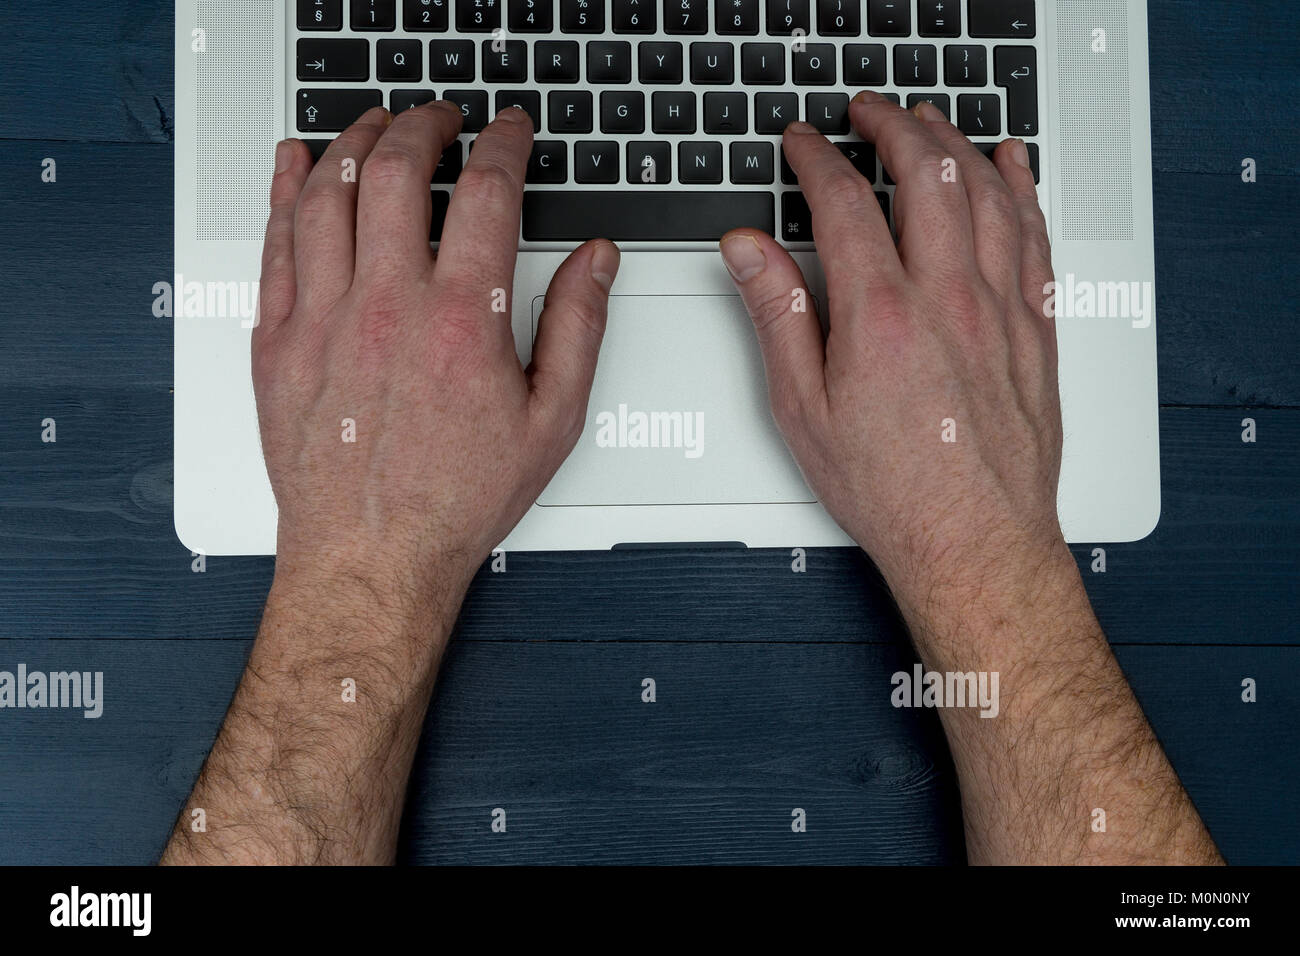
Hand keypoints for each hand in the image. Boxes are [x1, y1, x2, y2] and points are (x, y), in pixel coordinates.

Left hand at [253, 103, 619, 594]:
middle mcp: (388, 306)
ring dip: (354, 141)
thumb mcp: (552, 421)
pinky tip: (296, 165)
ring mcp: (324, 319)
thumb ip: (579, 328)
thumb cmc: (455, 500)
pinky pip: (275, 243)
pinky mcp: (278, 341)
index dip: (502, 144)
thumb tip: (595, 263)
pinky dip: (285, 191)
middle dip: (423, 124)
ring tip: (374, 125)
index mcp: (463, 320)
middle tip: (439, 117)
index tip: (507, 130)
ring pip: (328, 193)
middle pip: (395, 171)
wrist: (372, 556)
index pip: (485, 193)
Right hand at [720, 93, 1062, 603]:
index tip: (803, 142)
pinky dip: (1022, 187)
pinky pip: (1036, 234)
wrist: (975, 543)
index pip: (844, 202)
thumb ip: (777, 316)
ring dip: (955, 142)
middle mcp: (949, 299)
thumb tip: (749, 251)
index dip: (816, 158)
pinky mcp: (1035, 329)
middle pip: (926, 174)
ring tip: (930, 121)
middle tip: (868, 111)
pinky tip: (1012, 165)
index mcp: (881, 315)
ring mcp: (1001, 309)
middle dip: (892, 125)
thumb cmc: (892, 492)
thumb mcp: (803, 410)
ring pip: (987, 191)